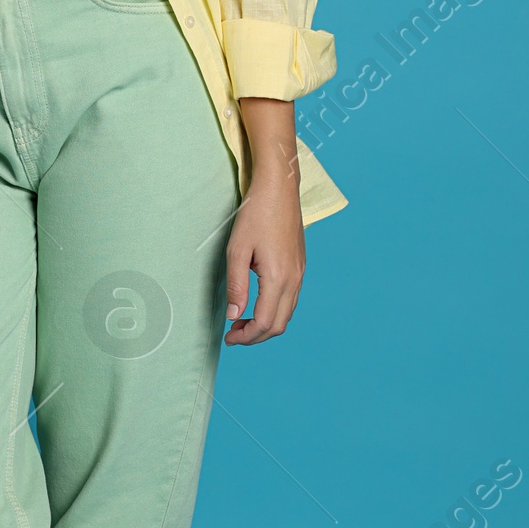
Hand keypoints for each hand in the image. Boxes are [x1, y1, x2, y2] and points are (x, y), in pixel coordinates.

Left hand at [223, 177, 304, 344]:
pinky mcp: (300, 266)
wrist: (279, 189)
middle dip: (256, 336)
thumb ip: (236, 286)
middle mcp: (294, 279)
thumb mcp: (237, 250)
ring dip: (266, 324)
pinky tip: (257, 303)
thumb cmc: (255, 215)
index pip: (265, 322)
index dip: (246, 336)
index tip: (228, 338)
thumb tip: (233, 316)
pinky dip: (275, 310)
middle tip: (233, 334)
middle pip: (279, 324)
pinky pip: (291, 299)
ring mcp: (300, 273)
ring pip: (287, 314)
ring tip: (241, 321)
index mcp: (278, 277)